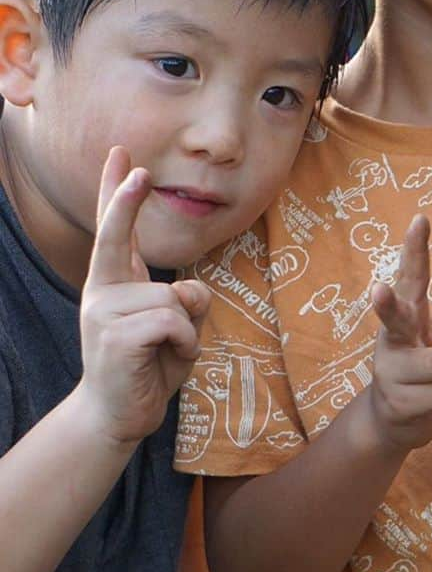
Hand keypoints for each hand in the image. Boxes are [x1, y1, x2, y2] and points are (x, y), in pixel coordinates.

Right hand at [77, 146, 210, 445]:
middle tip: (140, 170)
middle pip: (116, 236)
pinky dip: (186, 343)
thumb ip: (185, 300)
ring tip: (167, 351)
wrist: (120, 415)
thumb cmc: (152, 365)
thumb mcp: (177, 326)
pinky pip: (175, 321)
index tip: (123, 155)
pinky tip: (167, 360)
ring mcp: (104, 311)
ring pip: (174, 296)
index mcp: (115, 283)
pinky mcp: (115, 336)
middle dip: (125, 200)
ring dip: (188, 328)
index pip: (116, 230)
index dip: (118, 191)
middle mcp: (103, 290)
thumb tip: (184, 289)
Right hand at [368, 215, 431, 452]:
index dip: (416, 247)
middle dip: (386, 304)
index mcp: (408, 312)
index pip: (413, 275)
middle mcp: (393, 338)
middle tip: (377, 290)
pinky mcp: (402, 404)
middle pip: (394, 317)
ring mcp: (393, 372)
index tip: (420, 219)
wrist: (398, 419)